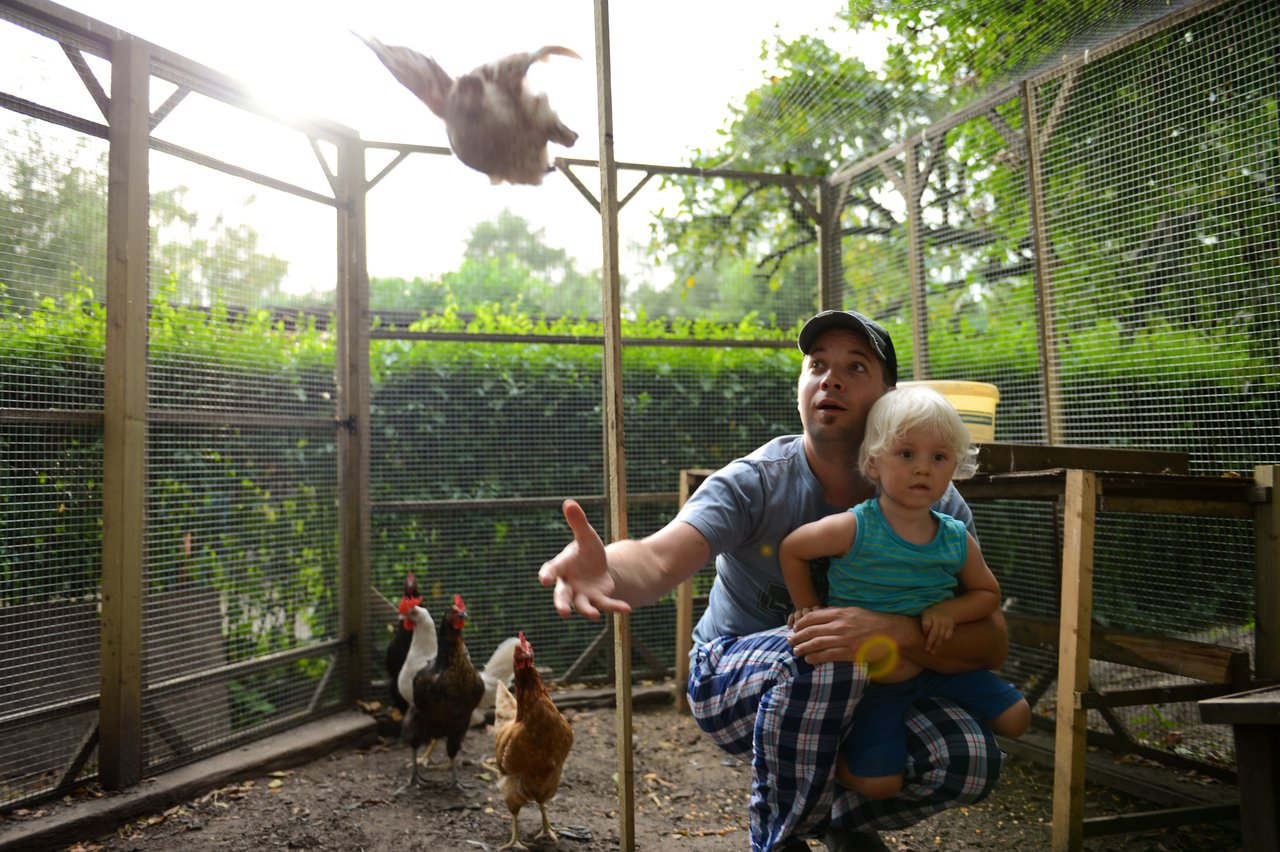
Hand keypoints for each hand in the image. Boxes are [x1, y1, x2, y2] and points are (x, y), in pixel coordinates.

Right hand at [538, 499, 631, 620]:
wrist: (598, 567)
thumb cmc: (586, 551)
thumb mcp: (586, 536)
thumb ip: (577, 522)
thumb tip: (569, 502)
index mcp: (561, 567)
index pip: (551, 571)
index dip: (547, 575)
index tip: (545, 580)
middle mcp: (568, 585)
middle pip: (562, 596)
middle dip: (561, 604)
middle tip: (563, 612)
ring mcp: (582, 595)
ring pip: (582, 606)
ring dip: (587, 611)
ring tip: (593, 616)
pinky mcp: (598, 600)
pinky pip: (605, 605)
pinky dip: (615, 607)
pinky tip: (626, 609)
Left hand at [786, 606, 907, 664]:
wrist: (891, 632)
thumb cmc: (871, 621)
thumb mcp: (852, 611)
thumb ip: (835, 614)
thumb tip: (818, 617)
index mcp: (839, 613)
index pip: (812, 617)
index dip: (800, 624)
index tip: (794, 628)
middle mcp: (840, 625)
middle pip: (811, 631)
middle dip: (797, 637)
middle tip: (789, 641)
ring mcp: (844, 639)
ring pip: (817, 644)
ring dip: (803, 648)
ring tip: (796, 651)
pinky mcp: (850, 653)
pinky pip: (828, 656)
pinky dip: (816, 658)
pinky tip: (809, 660)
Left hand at [921, 605, 955, 652]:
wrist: (944, 609)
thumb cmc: (930, 615)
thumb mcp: (923, 615)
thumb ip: (921, 625)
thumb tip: (911, 638)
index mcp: (928, 615)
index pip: (926, 625)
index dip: (925, 632)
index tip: (923, 636)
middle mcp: (937, 618)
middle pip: (934, 633)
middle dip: (930, 643)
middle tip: (927, 650)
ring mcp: (945, 622)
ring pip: (941, 636)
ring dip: (937, 645)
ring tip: (933, 651)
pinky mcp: (951, 625)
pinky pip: (948, 636)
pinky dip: (944, 641)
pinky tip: (940, 645)